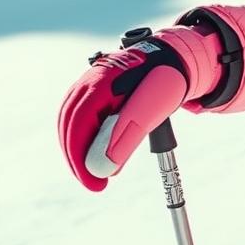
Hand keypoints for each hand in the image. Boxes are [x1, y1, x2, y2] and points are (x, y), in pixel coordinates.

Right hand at [57, 26, 215, 191]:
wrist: (175, 59)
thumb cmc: (164, 81)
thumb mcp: (151, 111)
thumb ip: (126, 138)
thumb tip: (100, 170)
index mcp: (102, 81)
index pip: (78, 125)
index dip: (81, 159)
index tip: (95, 185)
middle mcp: (90, 78)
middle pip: (70, 123)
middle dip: (78, 158)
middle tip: (94, 184)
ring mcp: (90, 81)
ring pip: (71, 119)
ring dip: (79, 148)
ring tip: (94, 172)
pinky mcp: (94, 88)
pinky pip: (79, 114)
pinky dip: (84, 136)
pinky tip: (94, 151)